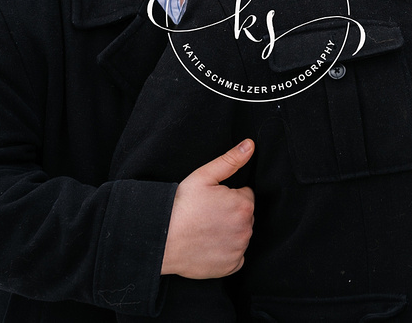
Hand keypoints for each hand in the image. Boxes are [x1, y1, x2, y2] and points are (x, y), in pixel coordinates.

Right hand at [161, 139, 254, 278]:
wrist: (161, 240)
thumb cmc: (180, 206)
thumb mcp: (203, 176)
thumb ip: (231, 160)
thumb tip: (250, 145)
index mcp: (243, 204)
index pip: (245, 195)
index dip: (228, 196)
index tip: (211, 201)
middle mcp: (246, 228)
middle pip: (244, 215)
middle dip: (230, 213)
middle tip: (206, 215)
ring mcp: (239, 249)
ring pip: (240, 235)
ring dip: (229, 232)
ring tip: (205, 229)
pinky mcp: (231, 266)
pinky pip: (236, 256)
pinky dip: (226, 252)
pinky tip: (208, 245)